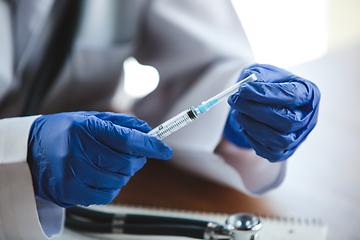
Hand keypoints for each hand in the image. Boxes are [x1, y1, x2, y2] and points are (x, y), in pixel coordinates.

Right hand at [27, 111, 172, 206]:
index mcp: (85, 128)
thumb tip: (146, 130)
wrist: (31, 151)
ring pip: (119, 181)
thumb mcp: (90, 118)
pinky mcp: (70, 192)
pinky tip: (103, 177)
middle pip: (126, 163)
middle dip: (137, 160)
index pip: (127, 139)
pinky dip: (112, 186)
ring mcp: (72, 173)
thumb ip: (120, 124)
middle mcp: (77, 151)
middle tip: (134, 155)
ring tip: (112, 165)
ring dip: (124, 174)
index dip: (150, 145)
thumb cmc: (64, 132)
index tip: (165, 150)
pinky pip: (106, 195)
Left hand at [224, 64, 319, 161]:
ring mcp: (299, 137)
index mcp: (308, 93)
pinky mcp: (286, 151)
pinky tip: (244, 127)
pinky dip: (254, 141)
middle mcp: (308, 117)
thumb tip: (246, 86)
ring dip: (252, 126)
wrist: (263, 102)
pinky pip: (270, 153)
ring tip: (237, 113)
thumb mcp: (264, 73)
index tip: (243, 89)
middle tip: (235, 101)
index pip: (291, 96)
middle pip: (287, 121)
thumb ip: (257, 76)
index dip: (265, 93)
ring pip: (279, 140)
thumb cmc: (267, 84)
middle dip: (256, 112)